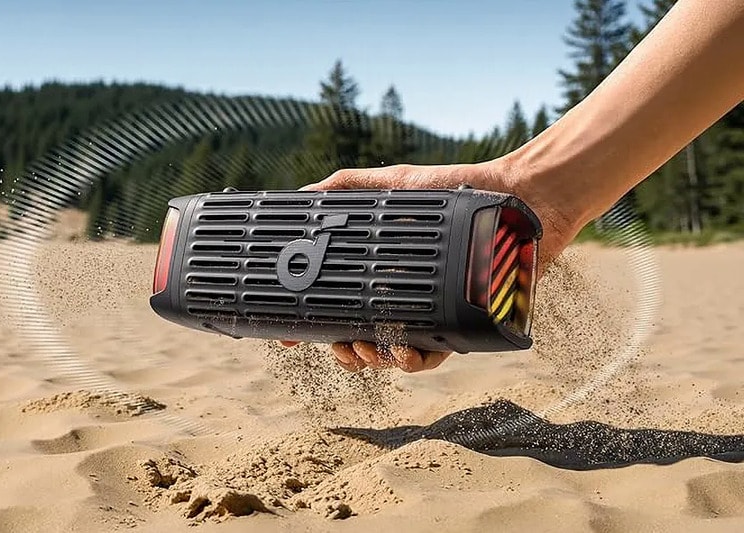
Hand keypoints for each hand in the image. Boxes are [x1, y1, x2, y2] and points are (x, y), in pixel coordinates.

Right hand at [280, 156, 583, 373]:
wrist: (517, 196)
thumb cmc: (457, 186)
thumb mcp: (395, 182)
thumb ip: (350, 185)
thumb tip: (305, 192)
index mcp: (383, 271)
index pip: (339, 303)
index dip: (312, 325)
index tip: (288, 337)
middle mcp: (403, 296)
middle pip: (360, 337)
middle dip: (342, 352)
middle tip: (337, 346)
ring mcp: (430, 313)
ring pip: (391, 353)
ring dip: (372, 360)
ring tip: (364, 348)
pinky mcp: (460, 325)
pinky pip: (432, 355)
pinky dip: (411, 360)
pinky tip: (402, 351)